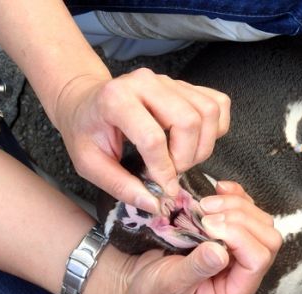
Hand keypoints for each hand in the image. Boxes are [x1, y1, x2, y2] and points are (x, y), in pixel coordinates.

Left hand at [53, 68, 230, 212]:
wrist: (84, 102)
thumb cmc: (85, 132)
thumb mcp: (89, 164)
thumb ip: (120, 185)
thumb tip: (154, 204)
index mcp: (116, 99)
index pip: (153, 138)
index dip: (163, 170)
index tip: (164, 190)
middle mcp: (146, 82)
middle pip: (188, 121)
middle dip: (186, 157)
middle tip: (171, 173)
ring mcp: (168, 80)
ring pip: (208, 112)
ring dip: (203, 145)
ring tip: (182, 160)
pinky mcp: (184, 85)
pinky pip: (217, 103)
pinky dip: (216, 128)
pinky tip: (196, 142)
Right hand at [82, 181, 281, 293]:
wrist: (133, 288)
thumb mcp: (169, 285)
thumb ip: (196, 269)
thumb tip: (220, 251)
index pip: (256, 261)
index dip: (238, 236)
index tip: (206, 224)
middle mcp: (240, 277)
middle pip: (266, 240)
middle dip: (240, 218)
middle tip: (206, 211)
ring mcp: (236, 256)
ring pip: (259, 223)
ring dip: (237, 206)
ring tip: (206, 203)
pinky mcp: (226, 238)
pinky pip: (244, 212)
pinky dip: (235, 196)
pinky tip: (218, 189)